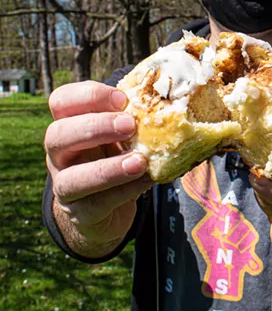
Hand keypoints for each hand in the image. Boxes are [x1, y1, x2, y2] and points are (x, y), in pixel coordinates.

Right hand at [45, 81, 152, 248]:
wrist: (108, 211)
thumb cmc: (118, 160)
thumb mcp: (123, 136)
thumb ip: (136, 118)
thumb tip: (175, 96)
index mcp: (69, 126)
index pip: (61, 101)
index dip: (88, 96)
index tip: (122, 98)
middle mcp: (61, 155)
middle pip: (56, 136)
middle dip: (94, 127)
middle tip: (131, 125)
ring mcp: (65, 187)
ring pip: (71, 178)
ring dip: (108, 169)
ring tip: (140, 161)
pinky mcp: (81, 214)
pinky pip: (97, 204)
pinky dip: (124, 191)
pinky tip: (146, 181)